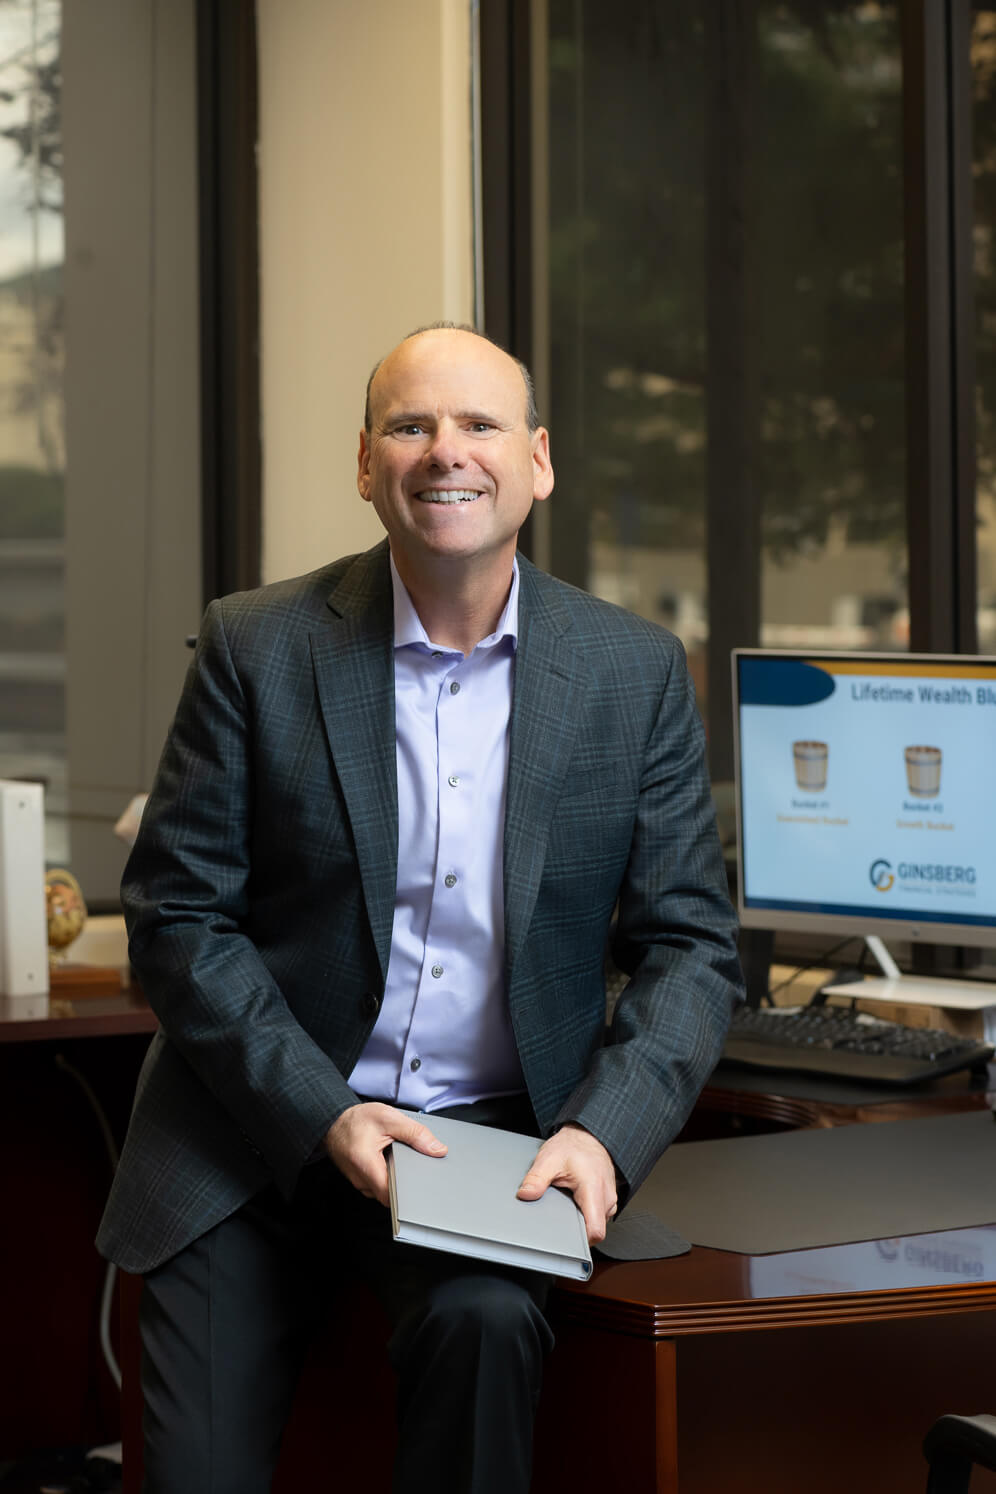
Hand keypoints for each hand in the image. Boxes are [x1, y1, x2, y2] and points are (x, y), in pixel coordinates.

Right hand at [324, 1103, 446, 1205]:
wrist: (334, 1120)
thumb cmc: (357, 1119)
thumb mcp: (389, 1118)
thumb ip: (415, 1134)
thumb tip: (438, 1150)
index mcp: (366, 1164)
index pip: (391, 1194)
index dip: (409, 1193)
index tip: (422, 1186)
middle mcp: (360, 1179)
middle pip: (390, 1195)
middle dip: (406, 1185)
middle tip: (419, 1170)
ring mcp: (360, 1182)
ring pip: (384, 1192)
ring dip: (397, 1181)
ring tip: (404, 1162)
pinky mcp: (361, 1180)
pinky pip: (378, 1186)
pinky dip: (388, 1177)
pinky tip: (394, 1163)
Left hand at [516, 1123, 617, 1243]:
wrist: (588, 1136)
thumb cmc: (572, 1146)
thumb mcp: (549, 1158)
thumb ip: (537, 1178)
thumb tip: (525, 1194)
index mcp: (593, 1188)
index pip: (595, 1230)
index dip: (580, 1241)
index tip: (564, 1240)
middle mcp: (606, 1197)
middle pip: (595, 1230)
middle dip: (576, 1230)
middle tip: (557, 1219)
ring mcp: (609, 1200)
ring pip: (596, 1224)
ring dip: (581, 1221)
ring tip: (566, 1206)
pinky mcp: (607, 1200)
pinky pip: (597, 1216)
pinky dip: (585, 1213)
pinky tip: (573, 1203)